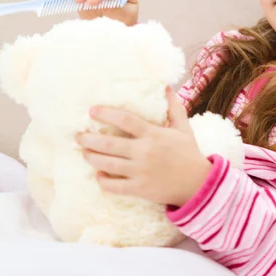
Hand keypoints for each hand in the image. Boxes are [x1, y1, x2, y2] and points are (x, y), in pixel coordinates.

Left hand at [76, 88, 211, 206]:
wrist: (197, 184)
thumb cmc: (189, 153)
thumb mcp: (184, 128)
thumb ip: (174, 107)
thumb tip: (166, 87)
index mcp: (154, 135)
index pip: (126, 120)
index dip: (107, 114)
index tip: (92, 111)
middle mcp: (144, 152)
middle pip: (109, 144)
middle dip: (89, 139)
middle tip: (78, 135)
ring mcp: (140, 172)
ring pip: (107, 165)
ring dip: (91, 158)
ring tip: (84, 152)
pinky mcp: (139, 189)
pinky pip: (113, 186)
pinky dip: (102, 180)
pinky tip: (98, 173)